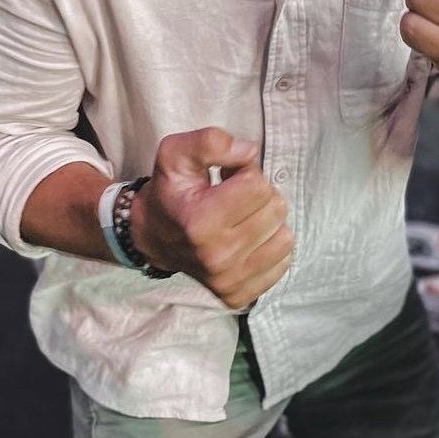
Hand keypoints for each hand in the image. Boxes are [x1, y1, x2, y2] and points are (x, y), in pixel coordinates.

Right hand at [131, 127, 292, 308]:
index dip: (246, 171)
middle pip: (275, 209)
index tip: (227, 177)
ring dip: (268, 221)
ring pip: (284, 236)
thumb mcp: (176, 153)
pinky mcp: (239, 295)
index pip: (258, 185)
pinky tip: (247, 239)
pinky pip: (283, 261)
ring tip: (241, 218)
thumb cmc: (170, 191)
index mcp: (200, 223)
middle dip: (259, 195)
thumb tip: (249, 152)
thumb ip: (210, 142)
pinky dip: (270, 246)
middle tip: (234, 196)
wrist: (153, 236)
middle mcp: (216, 257)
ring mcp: (229, 280)